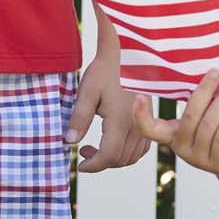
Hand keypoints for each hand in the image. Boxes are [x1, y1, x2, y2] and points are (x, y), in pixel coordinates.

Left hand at [68, 52, 149, 172]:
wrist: (130, 52)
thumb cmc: (106, 69)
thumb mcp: (87, 91)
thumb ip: (79, 118)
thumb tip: (70, 142)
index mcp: (120, 121)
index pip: (108, 157)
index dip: (93, 166)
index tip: (79, 165)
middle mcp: (136, 126)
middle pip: (120, 160)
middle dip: (100, 163)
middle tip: (83, 151)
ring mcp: (144, 123)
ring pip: (132, 156)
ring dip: (113, 159)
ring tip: (95, 148)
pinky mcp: (149, 119)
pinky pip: (141, 147)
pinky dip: (127, 152)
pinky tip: (113, 141)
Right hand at [130, 72, 218, 183]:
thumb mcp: (205, 117)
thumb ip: (201, 101)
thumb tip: (207, 71)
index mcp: (173, 135)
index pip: (149, 129)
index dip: (141, 116)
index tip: (139, 96)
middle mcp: (182, 149)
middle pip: (190, 116)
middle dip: (205, 90)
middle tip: (216, 72)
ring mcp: (200, 158)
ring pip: (209, 124)